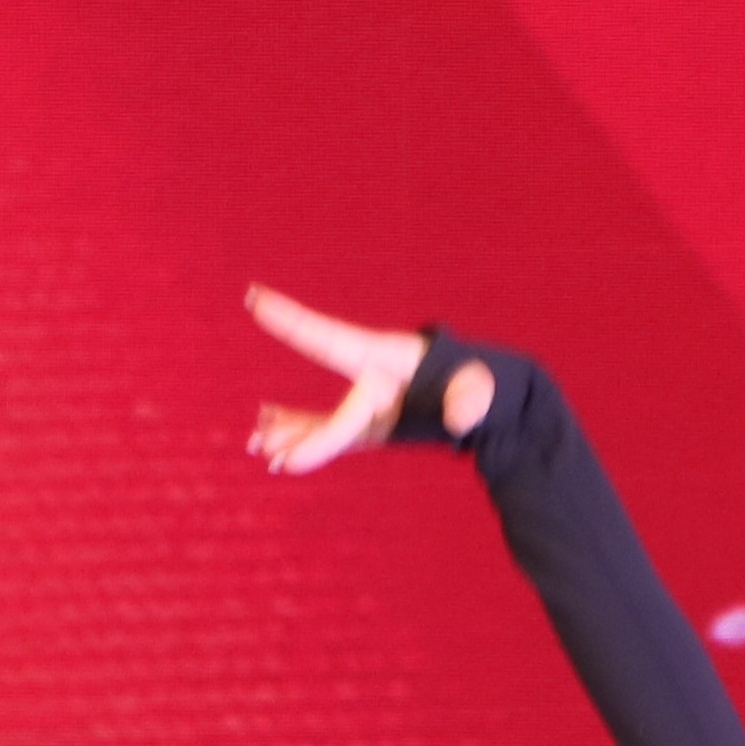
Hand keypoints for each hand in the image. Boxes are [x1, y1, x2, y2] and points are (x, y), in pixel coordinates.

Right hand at [247, 282, 471, 470]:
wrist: (487, 394)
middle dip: (298, 424)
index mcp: (384, 357)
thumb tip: (462, 418)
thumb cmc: (483, 383)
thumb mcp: (481, 386)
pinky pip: (331, 433)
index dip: (292, 321)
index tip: (256, 299)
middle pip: (329, 404)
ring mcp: (368, 404)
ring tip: (256, 445)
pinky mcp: (372, 426)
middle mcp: (368, 378)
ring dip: (289, 433)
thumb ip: (472, 397)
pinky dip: (304, 440)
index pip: (330, 341)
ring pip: (321, 422)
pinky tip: (272, 446)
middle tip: (262, 435)